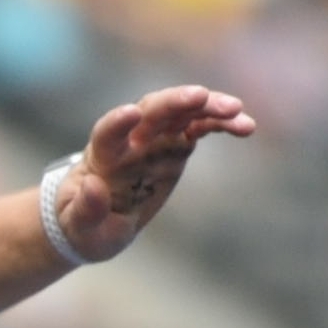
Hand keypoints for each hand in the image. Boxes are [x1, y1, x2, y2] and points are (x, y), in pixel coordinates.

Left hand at [53, 86, 256, 262]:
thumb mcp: (82, 231)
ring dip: (207, 106)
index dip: (117, 122)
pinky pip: (201, 125)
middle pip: (150, 111)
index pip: (107, 133)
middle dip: (174, 101)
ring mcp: (155, 138)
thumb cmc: (85, 228)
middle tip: (201, 96)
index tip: (130, 113)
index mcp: (102, 159)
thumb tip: (93, 185)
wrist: (100, 222)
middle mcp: (129, 140)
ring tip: (236, 112)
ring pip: (181, 111)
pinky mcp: (176, 143)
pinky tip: (246, 127)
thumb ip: (85, 212)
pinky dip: (222, 123)